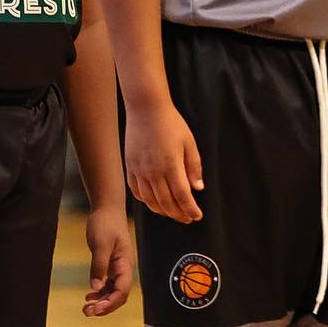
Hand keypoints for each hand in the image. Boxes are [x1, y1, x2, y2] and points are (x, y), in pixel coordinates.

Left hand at [82, 204, 134, 316]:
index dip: (110, 302)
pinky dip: (99, 293)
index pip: (122, 290)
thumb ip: (98, 265)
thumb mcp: (100, 244)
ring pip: (113, 292)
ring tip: (86, 309)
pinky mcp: (110, 265)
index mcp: (125, 264)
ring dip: (101, 302)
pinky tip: (89, 296)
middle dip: (105, 306)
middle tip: (87, 312)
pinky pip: (108, 285)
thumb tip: (95, 287)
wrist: (107, 209)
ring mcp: (117, 268)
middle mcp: (124, 269)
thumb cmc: (105, 223)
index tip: (95, 309)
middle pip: (119, 295)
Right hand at [124, 101, 203, 222]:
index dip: (190, 209)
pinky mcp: (130, 167)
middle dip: (178, 214)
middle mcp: (153, 172)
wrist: (146, 108)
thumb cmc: (171, 123)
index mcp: (171, 165)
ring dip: (163, 211)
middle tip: (187, 218)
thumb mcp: (189, 143)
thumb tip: (198, 188)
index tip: (197, 216)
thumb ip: (193, 167)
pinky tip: (154, 202)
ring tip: (172, 213)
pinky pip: (136, 191)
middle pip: (166, 203)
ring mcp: (139, 170)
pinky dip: (146, 201)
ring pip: (150, 201)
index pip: (182, 196)